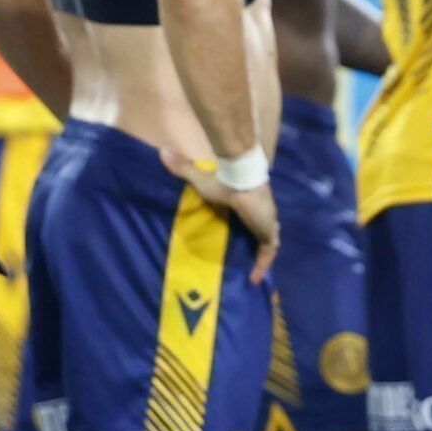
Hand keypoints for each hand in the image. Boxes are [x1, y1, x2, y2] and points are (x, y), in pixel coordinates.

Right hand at [157, 148, 279, 283]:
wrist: (241, 177)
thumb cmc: (223, 179)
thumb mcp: (200, 178)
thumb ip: (183, 167)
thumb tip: (163, 152)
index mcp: (249, 200)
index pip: (252, 214)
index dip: (250, 224)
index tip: (243, 234)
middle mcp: (261, 212)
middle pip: (263, 230)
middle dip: (259, 242)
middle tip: (249, 259)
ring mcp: (267, 221)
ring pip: (268, 242)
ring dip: (261, 257)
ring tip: (251, 274)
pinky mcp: (268, 231)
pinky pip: (268, 252)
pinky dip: (262, 265)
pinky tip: (254, 278)